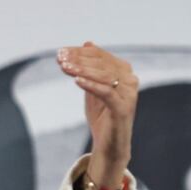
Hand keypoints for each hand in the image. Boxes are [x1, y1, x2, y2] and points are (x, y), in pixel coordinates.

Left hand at [57, 42, 138, 189]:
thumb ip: (91, 68)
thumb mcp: (93, 89)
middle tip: (59, 57)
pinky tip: (76, 81)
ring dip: (82, 70)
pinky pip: (106, 93)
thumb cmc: (102, 117)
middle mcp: (130, 80)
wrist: (109, 146)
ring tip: (64, 67)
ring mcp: (129, 94)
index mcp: (124, 72)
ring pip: (104, 76)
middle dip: (79, 59)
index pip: (100, 56)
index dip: (80, 52)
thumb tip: (87, 43)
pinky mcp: (123, 109)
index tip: (60, 52)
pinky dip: (91, 85)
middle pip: (102, 63)